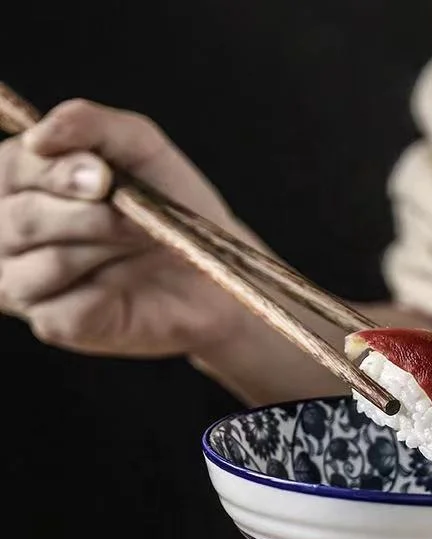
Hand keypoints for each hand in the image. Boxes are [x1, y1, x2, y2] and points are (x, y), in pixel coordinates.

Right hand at [0, 98, 251, 355]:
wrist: (216, 267)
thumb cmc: (172, 205)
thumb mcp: (141, 148)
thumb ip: (90, 125)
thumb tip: (38, 136)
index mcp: (21, 184)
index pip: (6, 170)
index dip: (51, 171)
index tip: (102, 176)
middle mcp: (9, 233)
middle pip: (18, 219)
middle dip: (90, 215)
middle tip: (137, 217)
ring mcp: (27, 284)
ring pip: (46, 262)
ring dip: (106, 248)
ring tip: (142, 241)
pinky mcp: (56, 324)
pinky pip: (64, 307)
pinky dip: (107, 290)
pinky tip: (129, 281)